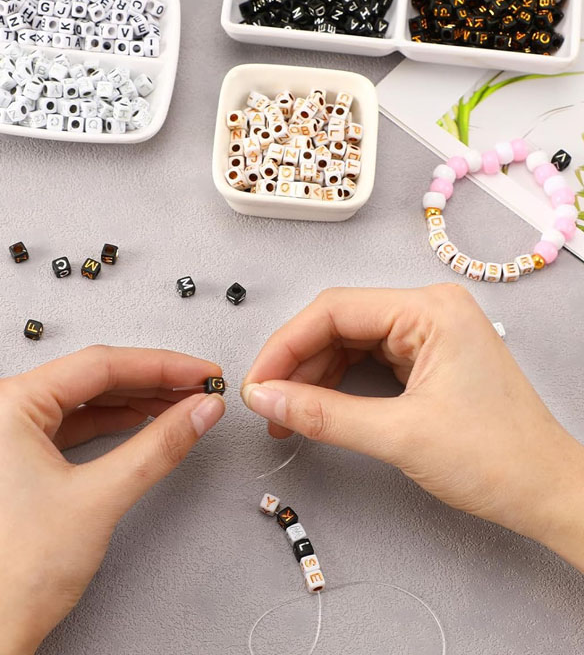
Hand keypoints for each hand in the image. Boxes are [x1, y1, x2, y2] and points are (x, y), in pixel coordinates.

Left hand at [0, 346, 224, 654]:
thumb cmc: (12, 574)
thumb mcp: (101, 497)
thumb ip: (159, 444)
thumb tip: (197, 411)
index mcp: (3, 404)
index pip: (99, 365)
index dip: (161, 365)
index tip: (199, 371)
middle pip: (89, 380)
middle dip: (149, 384)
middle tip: (196, 387)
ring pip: (78, 403)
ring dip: (130, 403)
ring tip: (177, 405)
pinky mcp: (5, 457)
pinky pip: (63, 427)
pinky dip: (103, 426)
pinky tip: (137, 424)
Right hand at [241, 284, 583, 570]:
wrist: (549, 495)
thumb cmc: (499, 460)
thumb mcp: (399, 435)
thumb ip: (323, 414)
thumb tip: (265, 397)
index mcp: (430, 310)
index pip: (334, 310)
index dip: (286, 345)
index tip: (257, 381)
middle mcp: (429, 311)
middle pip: (337, 324)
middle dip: (296, 363)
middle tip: (265, 400)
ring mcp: (428, 333)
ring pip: (347, 342)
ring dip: (312, 376)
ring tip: (284, 412)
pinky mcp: (426, 357)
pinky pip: (365, 359)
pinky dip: (335, 383)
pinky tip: (315, 407)